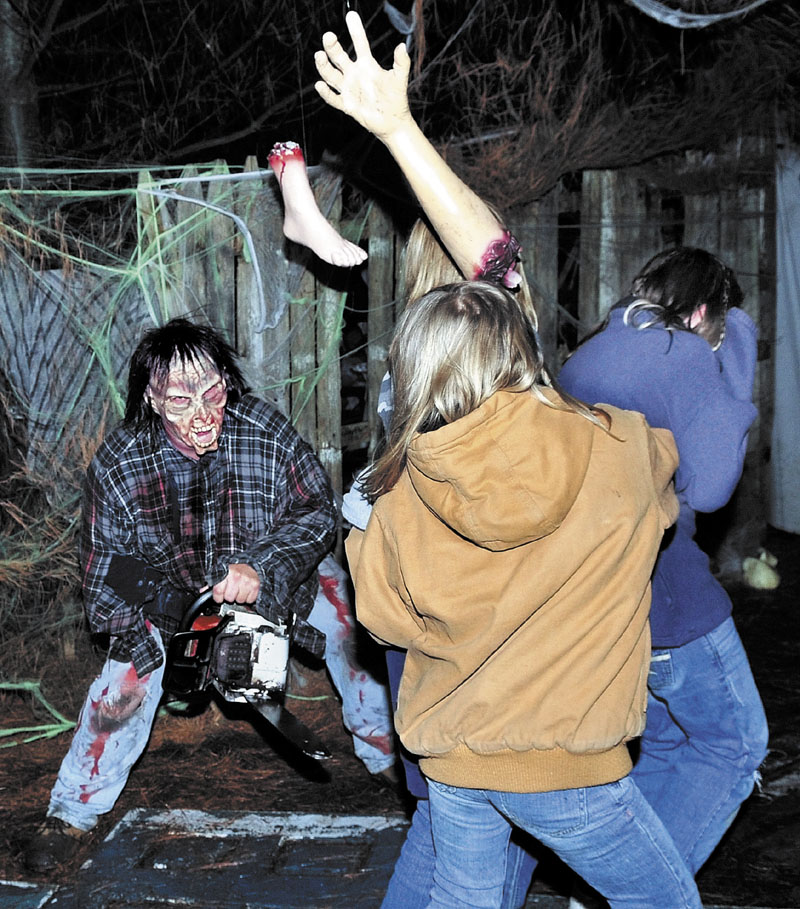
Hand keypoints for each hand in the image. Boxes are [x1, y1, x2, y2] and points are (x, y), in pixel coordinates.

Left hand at [212, 563, 259, 604]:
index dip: (218, 597)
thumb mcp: (222, 572)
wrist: (251, 564)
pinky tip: (246, 590)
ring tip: (240, 589)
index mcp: (226, 572)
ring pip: (239, 600)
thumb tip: (203, 591)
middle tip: (232, 590)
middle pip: (229, 598)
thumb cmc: (236, 568)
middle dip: (229, 596)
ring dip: (239, 597)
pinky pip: (249, 600)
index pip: (218, 592)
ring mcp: (247, 581)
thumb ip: (212, 582)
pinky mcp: (255, 586)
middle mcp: (236, 576)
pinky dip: (248, 597)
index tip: (219, 597)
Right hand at [314, 11, 411, 141]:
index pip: (359, 43)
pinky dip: (326, 93)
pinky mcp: (347, 105)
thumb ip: (401, 62)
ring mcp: (349, 89)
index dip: (355, 30)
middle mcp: (354, 74)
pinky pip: (333, 98)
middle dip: (332, 47)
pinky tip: (320, 85)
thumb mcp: (399, 79)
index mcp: (367, 65)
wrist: (392, 122)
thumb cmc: (396, 98)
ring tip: (319, 56)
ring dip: (324, 66)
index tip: (351, 15)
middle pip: (339, 57)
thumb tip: (402, 46)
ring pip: (331, 75)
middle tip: (329, 36)